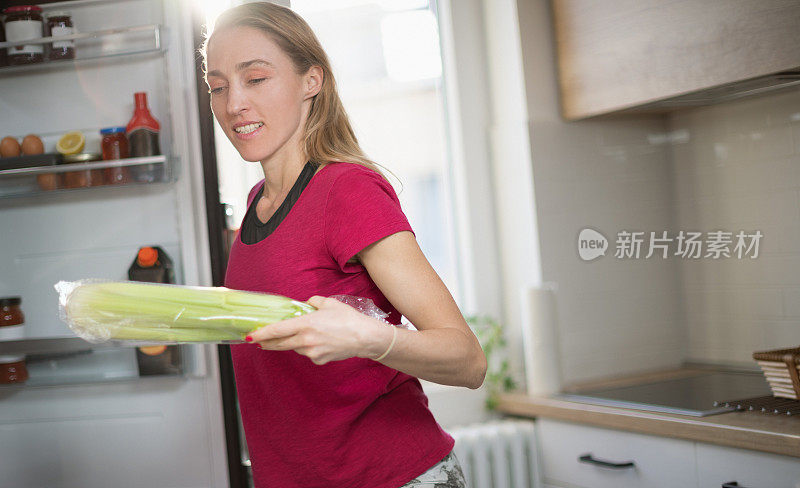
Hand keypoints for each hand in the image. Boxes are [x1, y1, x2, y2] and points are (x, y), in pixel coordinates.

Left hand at [246, 295, 388, 364]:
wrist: (365, 337)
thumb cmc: (348, 319)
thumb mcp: (330, 303)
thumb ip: (313, 302)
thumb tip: (306, 305)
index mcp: (305, 324)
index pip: (277, 330)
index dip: (261, 334)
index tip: (249, 336)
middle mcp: (305, 340)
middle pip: (280, 344)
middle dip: (267, 343)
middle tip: (258, 341)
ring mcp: (312, 352)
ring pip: (295, 348)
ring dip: (294, 343)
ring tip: (307, 334)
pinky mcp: (319, 360)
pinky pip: (308, 353)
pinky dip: (309, 348)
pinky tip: (321, 342)